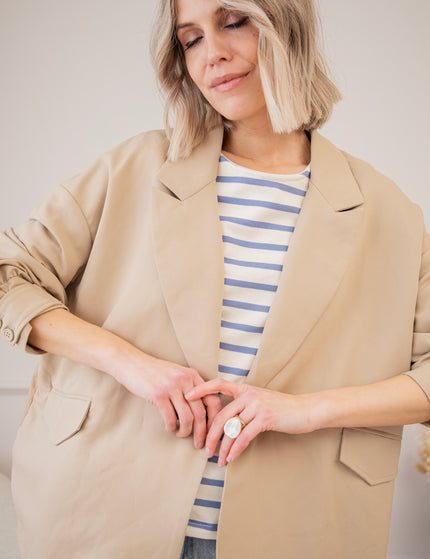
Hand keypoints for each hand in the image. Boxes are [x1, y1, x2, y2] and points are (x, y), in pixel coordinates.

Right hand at [117, 353, 221, 448]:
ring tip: (181, 434)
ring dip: (185, 432)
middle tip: (199, 443)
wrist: (132, 363)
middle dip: (201, 432)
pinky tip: (169, 428)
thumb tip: (202, 412)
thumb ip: (190, 387)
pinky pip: (170, 418)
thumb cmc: (155, 372)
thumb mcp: (177, 374)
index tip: (211, 430)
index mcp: (192, 375)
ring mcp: (172, 387)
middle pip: (201, 412)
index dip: (214, 418)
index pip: (213, 399)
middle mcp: (185, 380)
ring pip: (187, 418)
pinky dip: (171, 427)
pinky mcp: (158, 395)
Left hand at [186, 379, 317, 464]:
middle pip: (221, 414)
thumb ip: (244, 406)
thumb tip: (226, 420)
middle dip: (210, 434)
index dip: (201, 389)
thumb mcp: (260, 402)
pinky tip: (231, 459)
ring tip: (218, 459)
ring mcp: (257, 405)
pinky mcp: (265, 418)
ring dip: (223, 447)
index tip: (187, 397)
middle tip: (204, 449)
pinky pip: (244, 436)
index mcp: (245, 389)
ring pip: (231, 428)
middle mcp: (249, 394)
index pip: (218, 384)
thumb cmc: (283, 408)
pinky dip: (235, 449)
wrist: (306, 410)